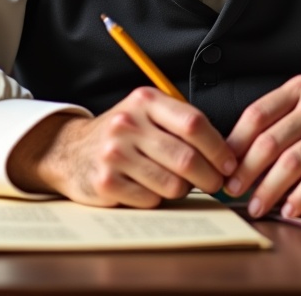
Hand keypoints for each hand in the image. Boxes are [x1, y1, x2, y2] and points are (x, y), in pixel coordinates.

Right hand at [6, 87, 235, 207]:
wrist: (71, 150)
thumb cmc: (124, 134)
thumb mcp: (148, 114)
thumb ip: (182, 125)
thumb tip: (227, 155)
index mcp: (145, 100)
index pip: (194, 124)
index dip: (219, 148)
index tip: (229, 164)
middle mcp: (127, 123)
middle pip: (186, 158)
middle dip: (209, 177)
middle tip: (215, 184)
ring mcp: (114, 153)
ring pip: (172, 184)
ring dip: (183, 190)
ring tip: (178, 184)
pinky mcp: (105, 182)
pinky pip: (150, 200)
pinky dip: (157, 199)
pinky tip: (149, 188)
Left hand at [223, 75, 300, 218]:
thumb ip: (278, 128)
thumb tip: (232, 160)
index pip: (256, 115)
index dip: (234, 144)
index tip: (221, 169)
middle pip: (270, 141)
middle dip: (246, 171)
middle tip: (232, 192)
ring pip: (291, 162)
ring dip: (268, 189)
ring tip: (256, 207)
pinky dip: (300, 198)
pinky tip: (289, 210)